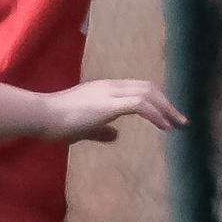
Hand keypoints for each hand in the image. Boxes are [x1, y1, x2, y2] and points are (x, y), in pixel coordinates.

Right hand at [42, 76, 183, 143]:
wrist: (42, 116)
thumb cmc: (57, 123)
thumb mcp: (84, 128)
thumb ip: (101, 130)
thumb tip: (116, 135)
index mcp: (105, 89)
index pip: (138, 88)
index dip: (156, 100)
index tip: (168, 116)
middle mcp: (111, 86)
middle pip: (148, 87)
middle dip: (166, 103)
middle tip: (180, 120)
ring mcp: (110, 92)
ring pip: (147, 93)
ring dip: (166, 108)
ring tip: (176, 124)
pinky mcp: (108, 104)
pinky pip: (140, 105)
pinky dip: (156, 114)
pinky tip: (163, 126)